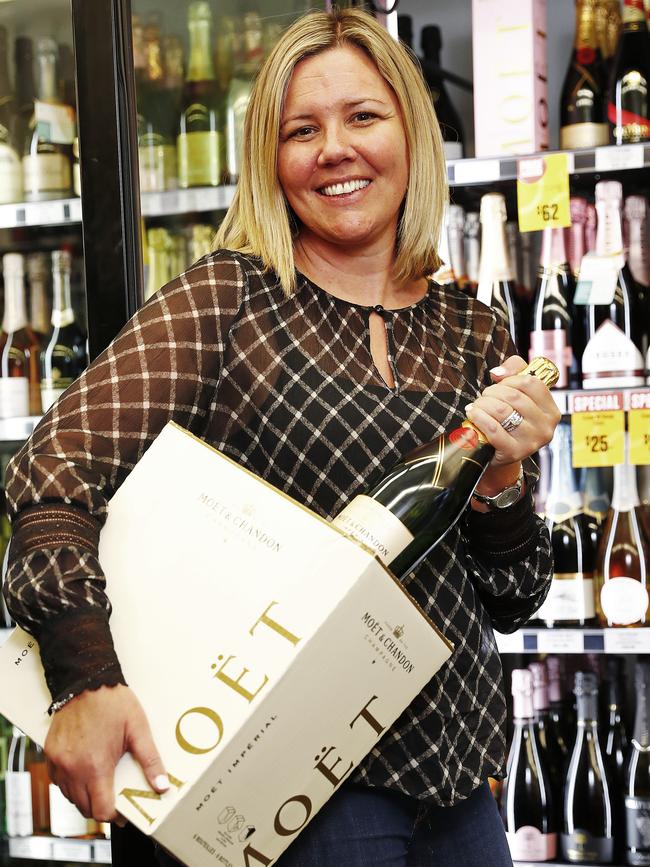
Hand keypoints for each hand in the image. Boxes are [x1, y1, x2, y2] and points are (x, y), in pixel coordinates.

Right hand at [45, 684, 168, 823]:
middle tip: (115, 798)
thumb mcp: (139, 729)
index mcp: (95, 766)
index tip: (124, 812)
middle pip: (85, 807)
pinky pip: (58, 781)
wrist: (86, 680)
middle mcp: (72, 768)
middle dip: (101, 807)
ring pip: (70, 796)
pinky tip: (84, 773)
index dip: (115, 815)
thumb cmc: (113, 702)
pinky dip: (71, 784)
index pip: (101, 810)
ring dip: (85, 797)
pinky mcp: (50, 754)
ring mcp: (58, 762)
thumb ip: (150, 761)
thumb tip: (162, 786)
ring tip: (102, 784)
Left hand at [465, 355, 560, 495]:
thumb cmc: (509, 419)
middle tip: (484, 397)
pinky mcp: (514, 452)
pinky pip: (493, 429)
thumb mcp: (518, 393)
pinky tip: (472, 414)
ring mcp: (531, 442)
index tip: (499, 385)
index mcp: (551, 411)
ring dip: (483, 404)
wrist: (499, 453)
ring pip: (502, 411)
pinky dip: (478, 417)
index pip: (531, 383)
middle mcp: (546, 427)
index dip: (510, 380)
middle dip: (492, 392)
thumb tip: (498, 373)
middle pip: (514, 396)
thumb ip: (515, 371)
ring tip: (477, 406)